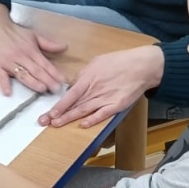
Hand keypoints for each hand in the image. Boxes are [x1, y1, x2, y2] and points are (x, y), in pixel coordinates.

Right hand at [0, 5, 67, 95]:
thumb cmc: (13, 31)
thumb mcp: (33, 34)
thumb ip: (48, 43)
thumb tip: (64, 47)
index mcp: (30, 49)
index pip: (45, 63)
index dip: (54, 72)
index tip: (62, 80)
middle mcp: (20, 56)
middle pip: (36, 70)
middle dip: (47, 80)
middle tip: (56, 89)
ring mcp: (8, 61)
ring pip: (22, 74)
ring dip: (32, 82)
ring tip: (41, 89)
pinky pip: (0, 76)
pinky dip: (4, 84)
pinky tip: (8, 92)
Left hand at [43, 46, 163, 128]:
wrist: (143, 66)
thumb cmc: (120, 62)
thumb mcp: (97, 62)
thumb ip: (84, 74)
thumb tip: (73, 84)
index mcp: (89, 77)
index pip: (70, 94)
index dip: (59, 105)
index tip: (49, 112)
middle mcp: (96, 89)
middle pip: (74, 104)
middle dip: (58, 115)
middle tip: (45, 122)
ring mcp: (106, 98)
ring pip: (84, 111)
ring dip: (70, 119)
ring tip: (57, 125)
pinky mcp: (117, 105)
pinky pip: (102, 114)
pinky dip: (92, 120)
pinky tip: (82, 125)